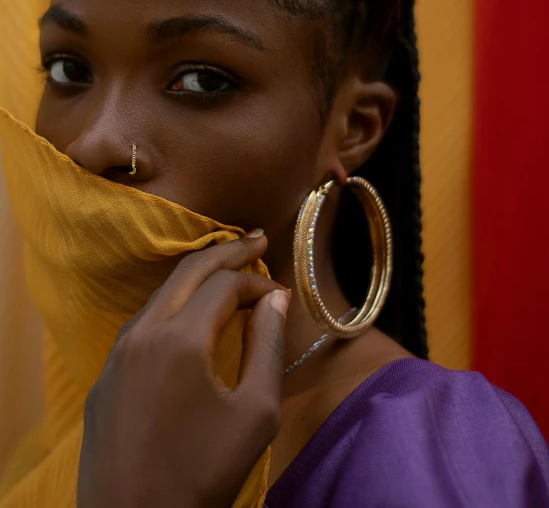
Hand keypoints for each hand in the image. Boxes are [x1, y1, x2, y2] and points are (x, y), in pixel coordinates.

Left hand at [77, 232, 289, 507]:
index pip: (224, 284)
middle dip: (225, 252)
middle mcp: (143, 332)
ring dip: (196, 277)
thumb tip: (275, 298)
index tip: (280, 293)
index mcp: (180, 338)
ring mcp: (118, 352)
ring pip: (162, 293)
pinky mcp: (105, 374)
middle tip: (255, 239)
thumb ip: (267, 346)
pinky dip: (174, 305)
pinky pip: (144, 322)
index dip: (256, 280)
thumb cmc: (203, 472)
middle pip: (188, 271)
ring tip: (227, 271)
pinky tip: (190, 316)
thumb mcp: (255, 413)